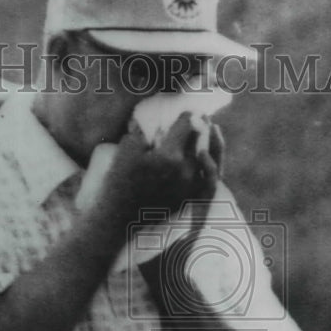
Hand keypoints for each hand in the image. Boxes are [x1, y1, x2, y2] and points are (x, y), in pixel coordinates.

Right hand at [95, 112, 222, 228]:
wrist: (118, 220)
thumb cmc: (118, 183)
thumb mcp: (126, 150)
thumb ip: (143, 130)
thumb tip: (154, 118)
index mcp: (169, 155)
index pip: (186, 125)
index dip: (187, 114)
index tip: (187, 109)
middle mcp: (185, 171)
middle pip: (200, 139)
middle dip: (200, 125)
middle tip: (200, 116)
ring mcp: (190, 188)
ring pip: (209, 158)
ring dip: (210, 142)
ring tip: (211, 131)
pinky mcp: (190, 200)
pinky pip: (209, 181)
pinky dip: (212, 167)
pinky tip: (208, 159)